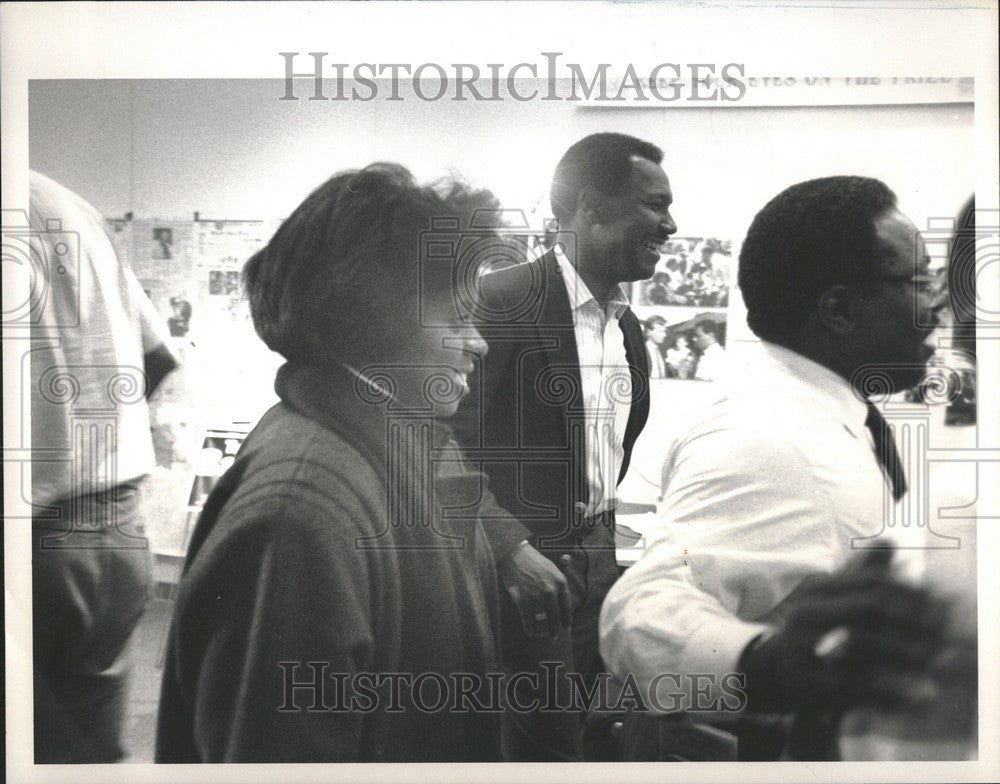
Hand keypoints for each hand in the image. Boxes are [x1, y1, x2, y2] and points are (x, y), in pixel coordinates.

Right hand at [498, 542, 571, 637]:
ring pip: (541, 620)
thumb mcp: (552, 568)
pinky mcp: (522, 600)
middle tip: (554, 637)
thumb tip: (561, 603)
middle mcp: (550, 590)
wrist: (514, 555)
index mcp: (560, 582)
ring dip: (541, 630)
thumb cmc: (533, 561)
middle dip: (555, 629)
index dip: (567, 619)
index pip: (566, 606)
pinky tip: (530, 632)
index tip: (567, 628)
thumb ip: (558, 584)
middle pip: (555, 616)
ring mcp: (536, 596)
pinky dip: (529, 628)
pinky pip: (528, 619)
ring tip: (540, 635)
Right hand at [741, 548, 951, 713]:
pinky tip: (915, 697)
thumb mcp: (830, 598)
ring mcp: (802, 648)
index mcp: (815, 590)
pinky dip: (889, 693)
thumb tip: (890, 541)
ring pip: (862, 645)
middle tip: (945, 632)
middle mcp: (805, 613)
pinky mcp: (804, 684)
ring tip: (936, 662)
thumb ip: (860, 572)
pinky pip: (854, 687)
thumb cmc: (807, 633)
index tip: (940, 603)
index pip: (868, 582)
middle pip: (867, 608)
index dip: (907, 591)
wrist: (762, 671)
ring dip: (905, 654)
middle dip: (912, 619)